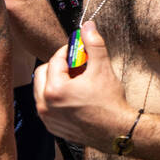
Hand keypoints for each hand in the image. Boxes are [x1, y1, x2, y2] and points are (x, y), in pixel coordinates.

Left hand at [35, 20, 133, 151]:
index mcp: (55, 90)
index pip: (55, 60)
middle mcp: (46, 105)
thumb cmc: (110, 104)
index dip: (68, 50)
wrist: (117, 132)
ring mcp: (47, 118)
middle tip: (76, 65)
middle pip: (43, 73)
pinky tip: (74, 96)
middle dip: (58, 65)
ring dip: (55, 81)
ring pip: (42, 90)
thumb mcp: (103, 69)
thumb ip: (93, 45)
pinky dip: (55, 98)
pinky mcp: (52, 127)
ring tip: (76, 81)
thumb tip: (88, 27)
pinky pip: (46, 106)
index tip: (78, 50)